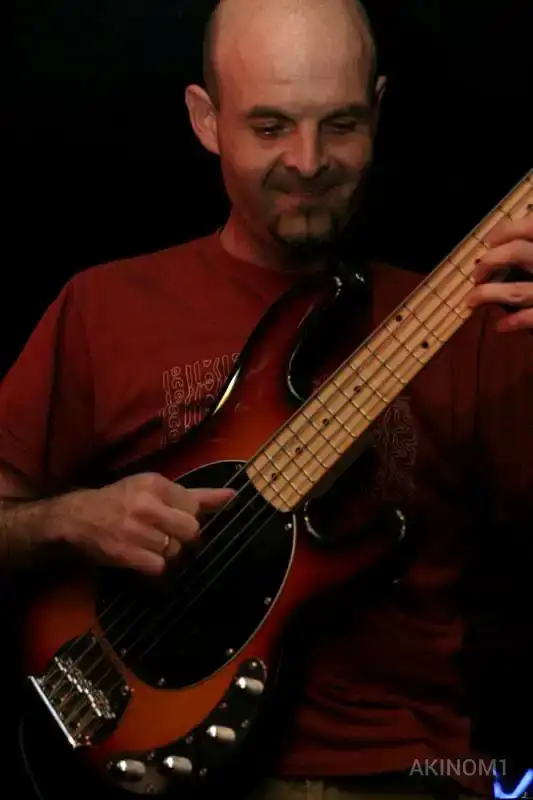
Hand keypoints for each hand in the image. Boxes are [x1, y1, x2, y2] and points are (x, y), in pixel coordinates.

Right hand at [56, 472, 234, 574]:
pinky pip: (159, 566)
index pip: (195, 507)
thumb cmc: (121, 500)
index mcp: (155, 483)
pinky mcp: (126, 553)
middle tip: (168, 535)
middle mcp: (147, 504)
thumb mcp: (154, 488)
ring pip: (176, 550)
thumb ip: (195, 494)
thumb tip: (232, 495)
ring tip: (152, 545)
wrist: (77, 519)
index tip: (174, 518)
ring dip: (168, 552)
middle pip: (191, 530)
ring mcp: (136, 530)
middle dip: (183, 536)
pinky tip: (144, 557)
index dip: (188, 516)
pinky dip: (156, 566)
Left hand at [466, 212, 532, 331]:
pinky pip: (532, 318)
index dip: (505, 231)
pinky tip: (500, 326)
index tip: (490, 241)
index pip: (530, 227)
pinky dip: (512, 323)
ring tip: (471, 301)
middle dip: (489, 262)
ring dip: (487, 295)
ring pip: (516, 291)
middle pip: (517, 253)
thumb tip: (520, 230)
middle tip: (477, 273)